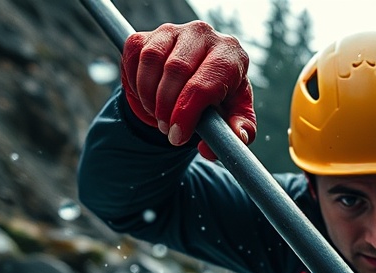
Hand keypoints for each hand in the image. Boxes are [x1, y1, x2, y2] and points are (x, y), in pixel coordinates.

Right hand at [121, 21, 255, 158]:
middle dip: (166, 107)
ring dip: (148, 96)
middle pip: (177, 69)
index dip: (186, 114)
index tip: (177, 136)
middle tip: (166, 129)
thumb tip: (237, 137)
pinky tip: (146, 99)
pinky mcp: (148, 33)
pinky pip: (133, 55)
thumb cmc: (221, 97)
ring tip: (158, 115)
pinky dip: (135, 84)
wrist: (199, 79)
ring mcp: (174, 30)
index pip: (205, 84)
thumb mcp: (235, 116)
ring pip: (152, 60)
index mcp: (230, 54)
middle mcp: (204, 35)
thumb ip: (242, 130)